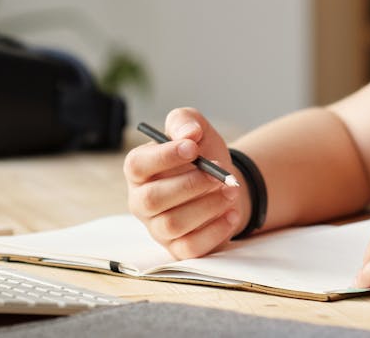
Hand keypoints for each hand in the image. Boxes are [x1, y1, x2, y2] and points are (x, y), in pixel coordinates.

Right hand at [123, 107, 244, 258]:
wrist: (223, 183)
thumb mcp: (195, 130)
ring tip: (231, 190)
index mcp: (139, 169)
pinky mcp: (177, 249)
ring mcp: (157, 228)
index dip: (164, 156)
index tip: (193, 148)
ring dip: (208, 206)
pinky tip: (232, 213)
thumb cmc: (202, 155)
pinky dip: (215, 230)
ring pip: (173, 224)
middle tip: (219, 174)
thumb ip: (185, 122)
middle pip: (152, 199)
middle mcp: (141, 201)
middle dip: (191, 185)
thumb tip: (189, 134)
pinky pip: (191, 247)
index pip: (137, 165)